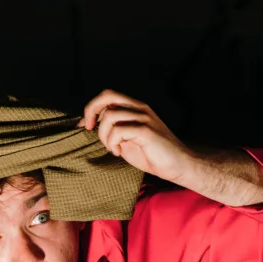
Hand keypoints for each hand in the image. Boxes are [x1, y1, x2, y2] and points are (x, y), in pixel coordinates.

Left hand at [80, 90, 195, 184]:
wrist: (177, 165)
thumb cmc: (151, 154)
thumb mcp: (127, 139)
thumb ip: (113, 128)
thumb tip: (90, 125)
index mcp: (135, 108)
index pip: (108, 95)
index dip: (91, 107)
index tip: (85, 125)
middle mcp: (139, 108)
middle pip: (107, 96)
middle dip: (91, 112)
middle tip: (90, 130)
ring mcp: (144, 118)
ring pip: (110, 116)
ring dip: (104, 136)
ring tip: (114, 148)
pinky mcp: (146, 131)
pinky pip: (119, 131)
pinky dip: (113, 143)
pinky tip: (119, 152)